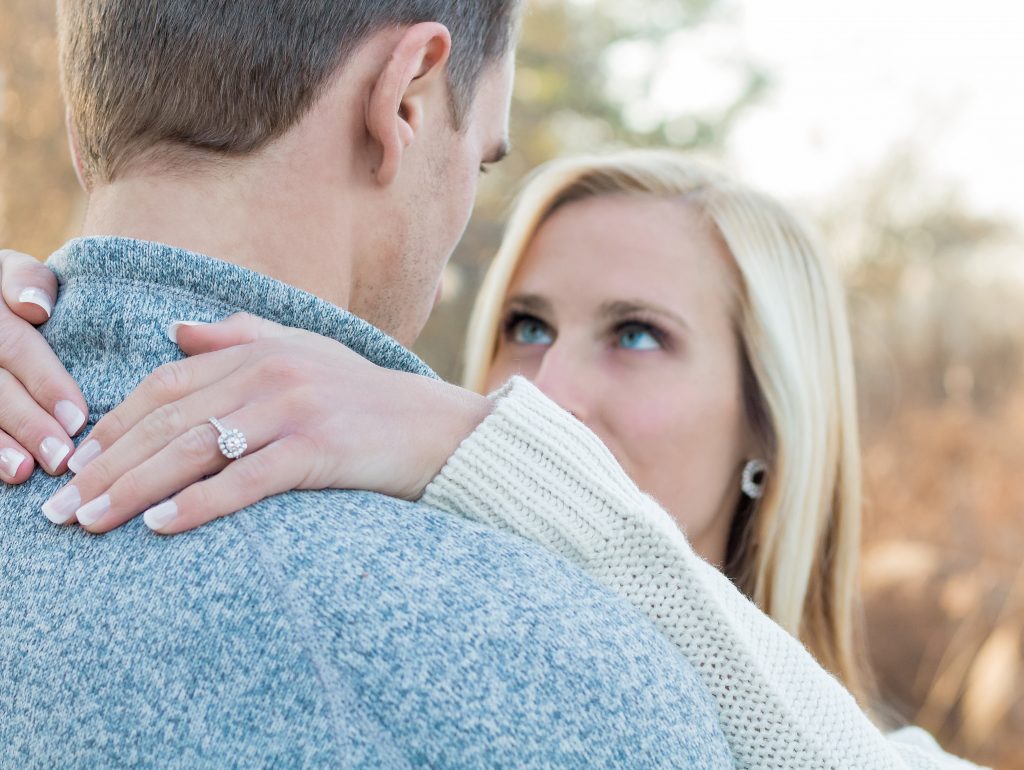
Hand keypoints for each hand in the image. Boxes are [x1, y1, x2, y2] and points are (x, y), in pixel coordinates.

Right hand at [0, 249, 88, 482]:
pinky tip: (5, 472)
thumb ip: (25, 282)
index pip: (14, 345)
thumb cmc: (3, 292)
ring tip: (25, 471)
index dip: (45, 382)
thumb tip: (36, 308)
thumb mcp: (8, 272)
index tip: (78, 417)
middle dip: (26, 422)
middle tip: (62, 457)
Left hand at [44, 313, 491, 533]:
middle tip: (60, 508)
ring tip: (91, 522)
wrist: (437, 428)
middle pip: (168, 420)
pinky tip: (161, 526)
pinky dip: (199, 504)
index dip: (113, 424)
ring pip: (195, 450)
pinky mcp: (318, 448)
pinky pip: (246, 479)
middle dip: (106, 465)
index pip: (166, 385)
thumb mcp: (305, 353)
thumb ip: (240, 336)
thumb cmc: (367, 398)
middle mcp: (270, 373)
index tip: (76, 462)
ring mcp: (294, 409)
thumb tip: (176, 331)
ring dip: (134, 488)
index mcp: (258, 351)